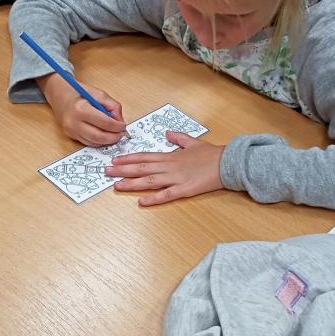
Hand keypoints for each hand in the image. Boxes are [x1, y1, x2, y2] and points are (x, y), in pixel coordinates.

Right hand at [39, 73, 126, 146]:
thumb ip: (112, 106)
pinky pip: (87, 142)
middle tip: (121, 134)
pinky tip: (104, 136)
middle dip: (113, 137)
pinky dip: (98, 141)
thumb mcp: (98, 94)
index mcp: (81, 109)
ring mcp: (70, 130)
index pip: (104, 122)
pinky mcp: (69, 135)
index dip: (117, 126)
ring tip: (114, 135)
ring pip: (93, 142)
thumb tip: (120, 121)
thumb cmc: (79, 93)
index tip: (123, 126)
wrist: (59, 94)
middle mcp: (73, 122)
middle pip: (99, 137)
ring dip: (107, 141)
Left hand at [105, 130, 223, 205]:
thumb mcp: (193, 142)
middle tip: (106, 172)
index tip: (115, 160)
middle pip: (141, 168)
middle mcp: (169, 166)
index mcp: (171, 156)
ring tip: (117, 186)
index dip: (128, 158)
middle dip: (122, 170)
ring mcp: (176, 178)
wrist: (227, 162)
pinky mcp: (185, 189)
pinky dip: (153, 199)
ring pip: (149, 181)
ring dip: (132, 184)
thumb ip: (179, 138)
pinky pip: (166, 195)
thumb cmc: (212, 154)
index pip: (144, 156)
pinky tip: (141, 202)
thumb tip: (168, 133)